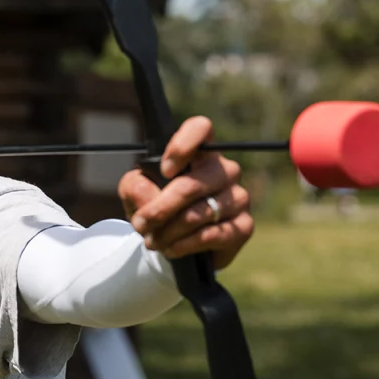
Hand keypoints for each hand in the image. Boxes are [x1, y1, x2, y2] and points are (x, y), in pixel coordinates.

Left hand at [118, 116, 253, 269]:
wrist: (173, 245)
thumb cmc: (157, 209)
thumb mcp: (136, 194)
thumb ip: (135, 186)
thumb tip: (147, 195)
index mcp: (200, 153)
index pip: (201, 128)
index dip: (182, 145)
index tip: (164, 170)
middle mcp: (224, 171)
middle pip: (192, 184)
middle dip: (160, 209)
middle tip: (141, 224)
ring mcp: (238, 197)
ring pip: (199, 213)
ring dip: (169, 231)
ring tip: (153, 241)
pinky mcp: (243, 226)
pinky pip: (212, 234)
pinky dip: (185, 244)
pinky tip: (171, 249)